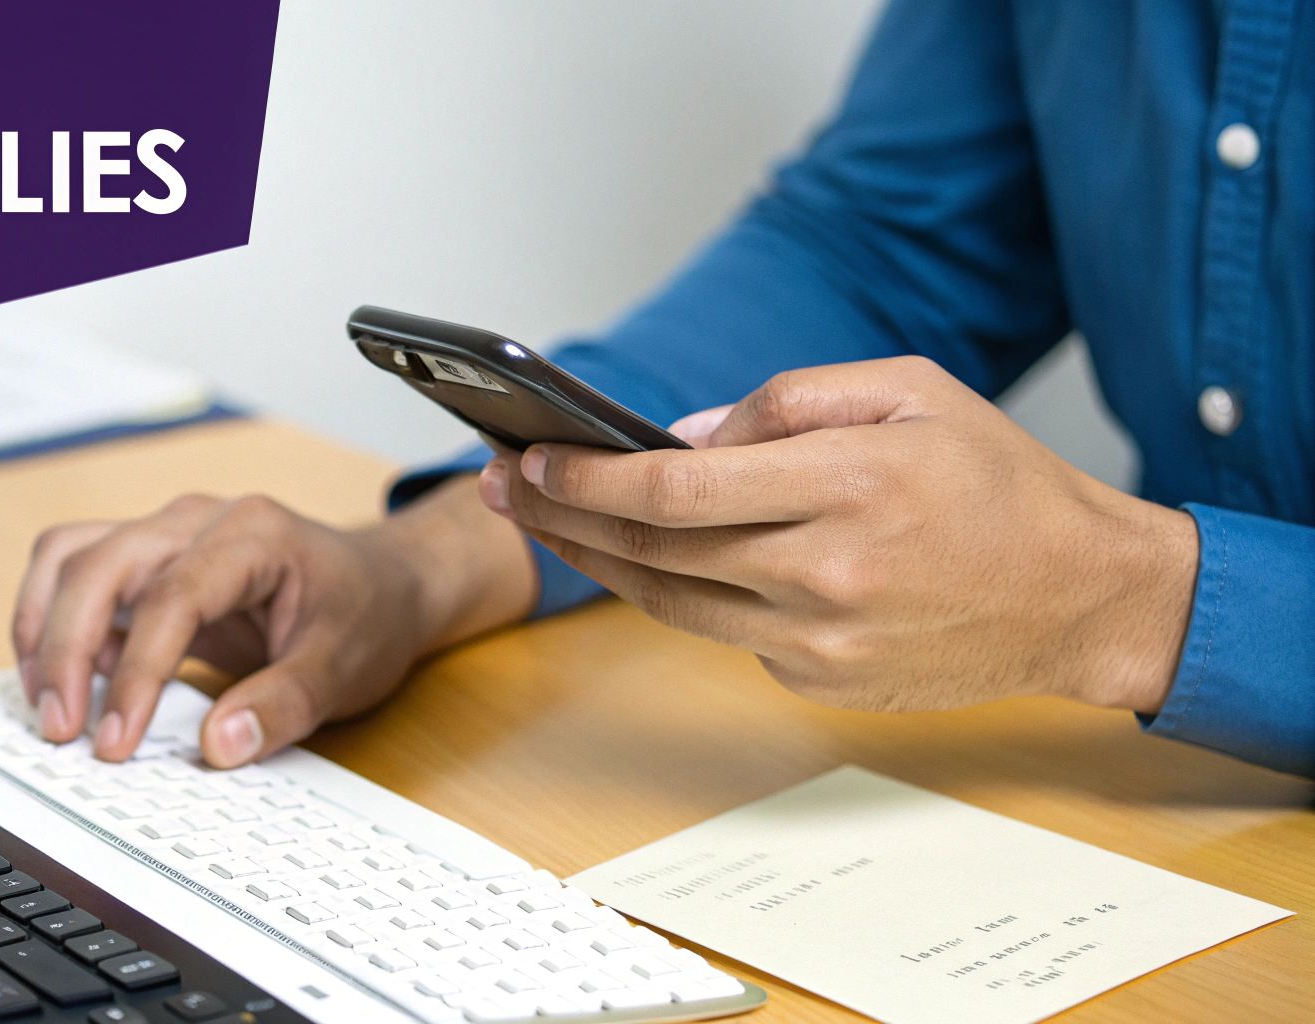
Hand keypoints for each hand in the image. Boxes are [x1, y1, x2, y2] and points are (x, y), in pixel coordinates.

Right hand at [12, 480, 534, 766]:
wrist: (384, 583)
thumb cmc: (366, 615)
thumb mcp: (344, 669)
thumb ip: (284, 706)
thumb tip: (218, 747)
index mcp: (253, 535)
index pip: (171, 596)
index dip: (135, 672)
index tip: (115, 741)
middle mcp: (197, 520)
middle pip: (99, 564)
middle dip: (63, 648)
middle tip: (60, 732)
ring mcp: (167, 534)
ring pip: (71, 558)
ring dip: (44, 629)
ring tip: (48, 708)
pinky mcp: (150, 562)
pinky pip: (79, 577)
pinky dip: (58, 628)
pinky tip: (74, 687)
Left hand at [479, 356, 1199, 713]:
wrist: (1081, 598)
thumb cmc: (999, 482)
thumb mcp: (911, 390)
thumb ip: (789, 401)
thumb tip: (682, 435)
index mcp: (848, 486)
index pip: (678, 490)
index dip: (589, 479)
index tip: (530, 458)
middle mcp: (827, 574)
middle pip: (653, 553)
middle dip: (560, 517)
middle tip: (499, 485)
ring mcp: (820, 641)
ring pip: (669, 603)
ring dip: (593, 564)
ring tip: (540, 522)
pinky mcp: (821, 681)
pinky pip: (724, 630)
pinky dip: (682, 592)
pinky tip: (647, 558)